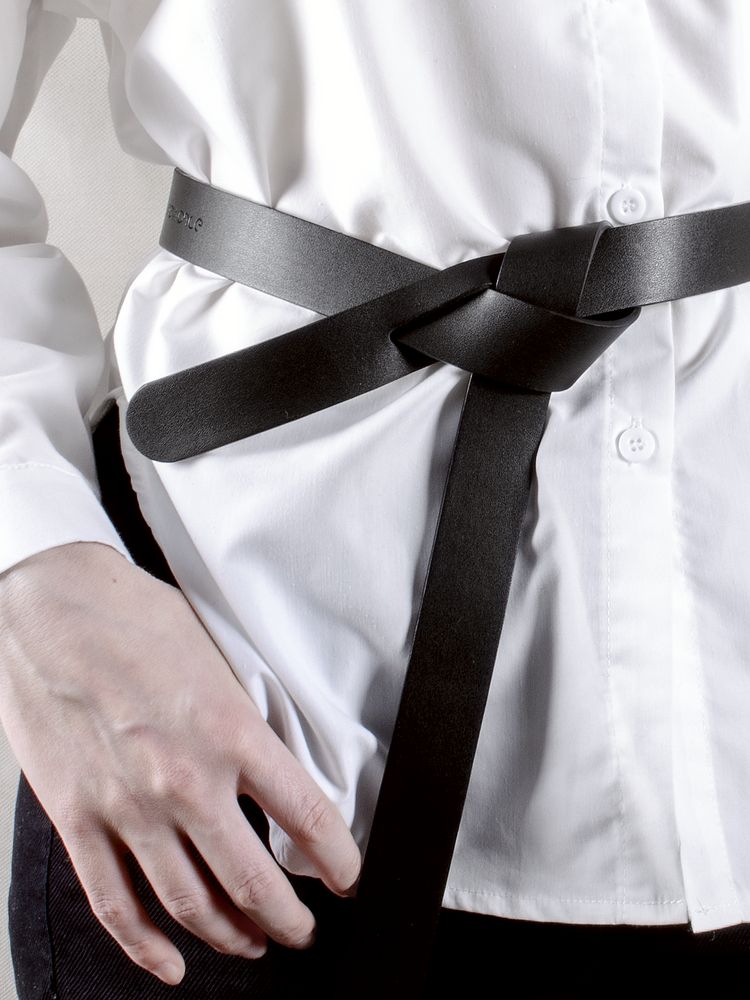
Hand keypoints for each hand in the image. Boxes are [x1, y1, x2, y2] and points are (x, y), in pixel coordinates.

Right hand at [0, 541, 360, 986]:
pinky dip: (145, 946)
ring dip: (230, 935)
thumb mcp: (218, 655)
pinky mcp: (78, 817)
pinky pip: (114, 901)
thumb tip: (278, 759)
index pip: (305, 815)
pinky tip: (170, 963)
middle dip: (288, 920)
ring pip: (190, 902)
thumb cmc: (134, 618)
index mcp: (229, 730)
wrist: (49, 607)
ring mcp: (127, 806)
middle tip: (302, 930)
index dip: (337, 858)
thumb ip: (247, 716)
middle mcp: (184, 779)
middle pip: (252, 880)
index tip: (347, 875)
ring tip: (252, 943)